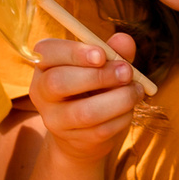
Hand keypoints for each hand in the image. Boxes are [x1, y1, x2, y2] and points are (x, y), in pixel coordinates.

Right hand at [29, 34, 143, 165]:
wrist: (83, 131)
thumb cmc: (93, 86)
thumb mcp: (102, 65)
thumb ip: (113, 51)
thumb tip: (125, 40)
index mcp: (44, 64)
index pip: (46, 53)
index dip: (74, 52)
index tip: (102, 54)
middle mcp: (42, 92)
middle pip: (58, 82)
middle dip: (98, 76)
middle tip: (127, 72)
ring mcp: (54, 119)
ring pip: (84, 112)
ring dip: (118, 100)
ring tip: (136, 90)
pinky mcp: (73, 140)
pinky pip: (100, 130)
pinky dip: (122, 117)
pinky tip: (129, 109)